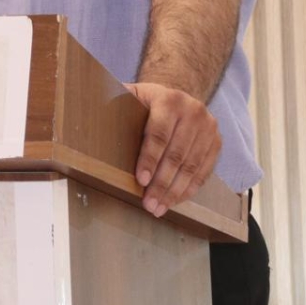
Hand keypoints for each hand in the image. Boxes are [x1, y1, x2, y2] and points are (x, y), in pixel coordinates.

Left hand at [123, 82, 221, 217]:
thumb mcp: (132, 96)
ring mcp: (208, 128)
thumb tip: (89, 114)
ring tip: (159, 207)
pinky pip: (203, 171)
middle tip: (149, 203)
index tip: (141, 180)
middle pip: (177, 154)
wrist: (178, 98)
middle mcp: (193, 112)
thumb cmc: (147, 102)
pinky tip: (175, 200)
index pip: (159, 134)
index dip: (149, 159)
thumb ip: (115, 104)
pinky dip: (189, 189)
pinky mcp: (216, 142)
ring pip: (191, 166)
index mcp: (169, 100)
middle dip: (162, 183)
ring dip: (174, 191)